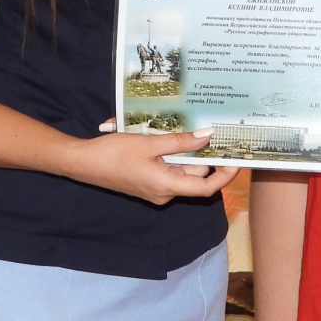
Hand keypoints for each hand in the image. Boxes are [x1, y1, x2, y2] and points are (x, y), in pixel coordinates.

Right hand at [59, 129, 238, 203]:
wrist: (83, 163)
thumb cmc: (114, 153)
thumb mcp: (149, 143)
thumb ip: (180, 141)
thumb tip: (207, 136)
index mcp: (167, 186)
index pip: (206, 188)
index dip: (225, 176)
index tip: (236, 160)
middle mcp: (164, 193)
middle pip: (193, 175)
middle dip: (199, 153)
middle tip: (206, 128)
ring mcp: (155, 190)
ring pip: (180, 170)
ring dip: (182, 151)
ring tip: (176, 129)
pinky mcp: (147, 183)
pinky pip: (167, 170)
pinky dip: (170, 156)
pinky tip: (163, 138)